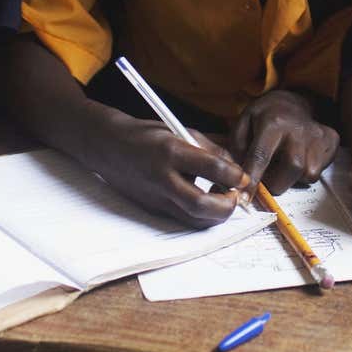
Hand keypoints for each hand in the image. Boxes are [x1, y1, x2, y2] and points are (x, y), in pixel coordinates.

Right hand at [84, 114, 248, 227]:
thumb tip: (235, 168)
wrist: (108, 147)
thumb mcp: (180, 131)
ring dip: (216, 215)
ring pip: (194, 219)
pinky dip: (201, 215)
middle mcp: (162, 177)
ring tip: (224, 199)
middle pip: (201, 205)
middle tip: (236, 196)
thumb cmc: (147, 136)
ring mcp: (156, 196)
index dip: (234, 175)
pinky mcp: (153, 208)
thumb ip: (210, 149)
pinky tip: (208, 202)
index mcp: (171, 151)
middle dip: (226, 206)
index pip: (211, 167)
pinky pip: (183, 219)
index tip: (244, 176)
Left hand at [229, 90, 337, 194]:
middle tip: (268, 180)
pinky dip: (307, 173)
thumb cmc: (266, 116)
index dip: (253, 178)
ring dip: (293, 178)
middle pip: (292, 167)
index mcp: (273, 123)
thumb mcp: (244, 123)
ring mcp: (317, 136)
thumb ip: (237, 148)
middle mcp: (298, 129)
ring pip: (309, 173)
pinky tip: (300, 159)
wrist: (295, 101)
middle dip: (277, 183)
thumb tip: (240, 175)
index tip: (245, 197)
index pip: (261, 155)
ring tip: (284, 165)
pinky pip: (320, 171)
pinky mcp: (331, 141)